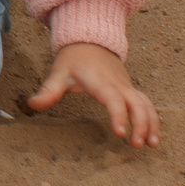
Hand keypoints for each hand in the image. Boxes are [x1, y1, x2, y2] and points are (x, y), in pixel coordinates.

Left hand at [27, 42, 160, 147]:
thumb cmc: (74, 59)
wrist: (89, 40)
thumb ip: (48, 91)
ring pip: (146, 104)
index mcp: (101, 82)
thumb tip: (32, 106)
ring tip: (152, 144)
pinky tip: (152, 136)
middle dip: (141, 123)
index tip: (120, 133)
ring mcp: (127, 87)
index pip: (113, 100)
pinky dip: (152, 118)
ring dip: (152, 123)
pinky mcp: (131, 90)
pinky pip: (146, 104)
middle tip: (136, 145)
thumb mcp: (58, 72)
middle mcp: (118, 85)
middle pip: (138, 103)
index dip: (118, 115)